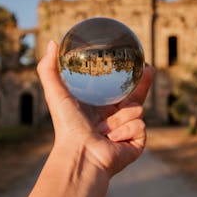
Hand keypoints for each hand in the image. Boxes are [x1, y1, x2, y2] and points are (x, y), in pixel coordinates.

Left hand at [37, 41, 153, 176]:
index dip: (129, 77)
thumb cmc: (67, 127)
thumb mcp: (56, 94)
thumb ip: (48, 69)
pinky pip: (140, 125)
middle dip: (144, 83)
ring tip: (104, 129)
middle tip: (148, 69)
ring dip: (120, 118)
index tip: (137, 62)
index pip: (119, 89)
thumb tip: (51, 42)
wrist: (80, 154)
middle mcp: (116, 119)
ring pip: (137, 110)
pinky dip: (126, 130)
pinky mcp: (137, 142)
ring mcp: (128, 131)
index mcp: (101, 108)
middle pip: (137, 96)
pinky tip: (113, 139)